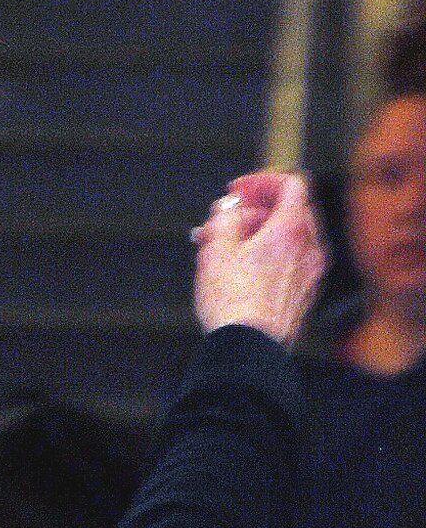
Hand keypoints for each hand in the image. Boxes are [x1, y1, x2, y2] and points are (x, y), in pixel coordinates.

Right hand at [193, 171, 327, 344]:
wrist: (250, 347)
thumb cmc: (232, 301)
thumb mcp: (216, 250)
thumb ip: (224, 218)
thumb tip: (229, 207)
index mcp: (291, 228)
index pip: (290, 184)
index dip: (261, 181)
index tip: (236, 192)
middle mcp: (309, 245)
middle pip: (288, 210)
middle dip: (252, 211)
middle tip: (220, 223)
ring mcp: (311, 270)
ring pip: (286, 237)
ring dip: (256, 235)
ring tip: (220, 251)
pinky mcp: (304, 291)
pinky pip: (289, 260)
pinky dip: (267, 255)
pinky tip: (238, 272)